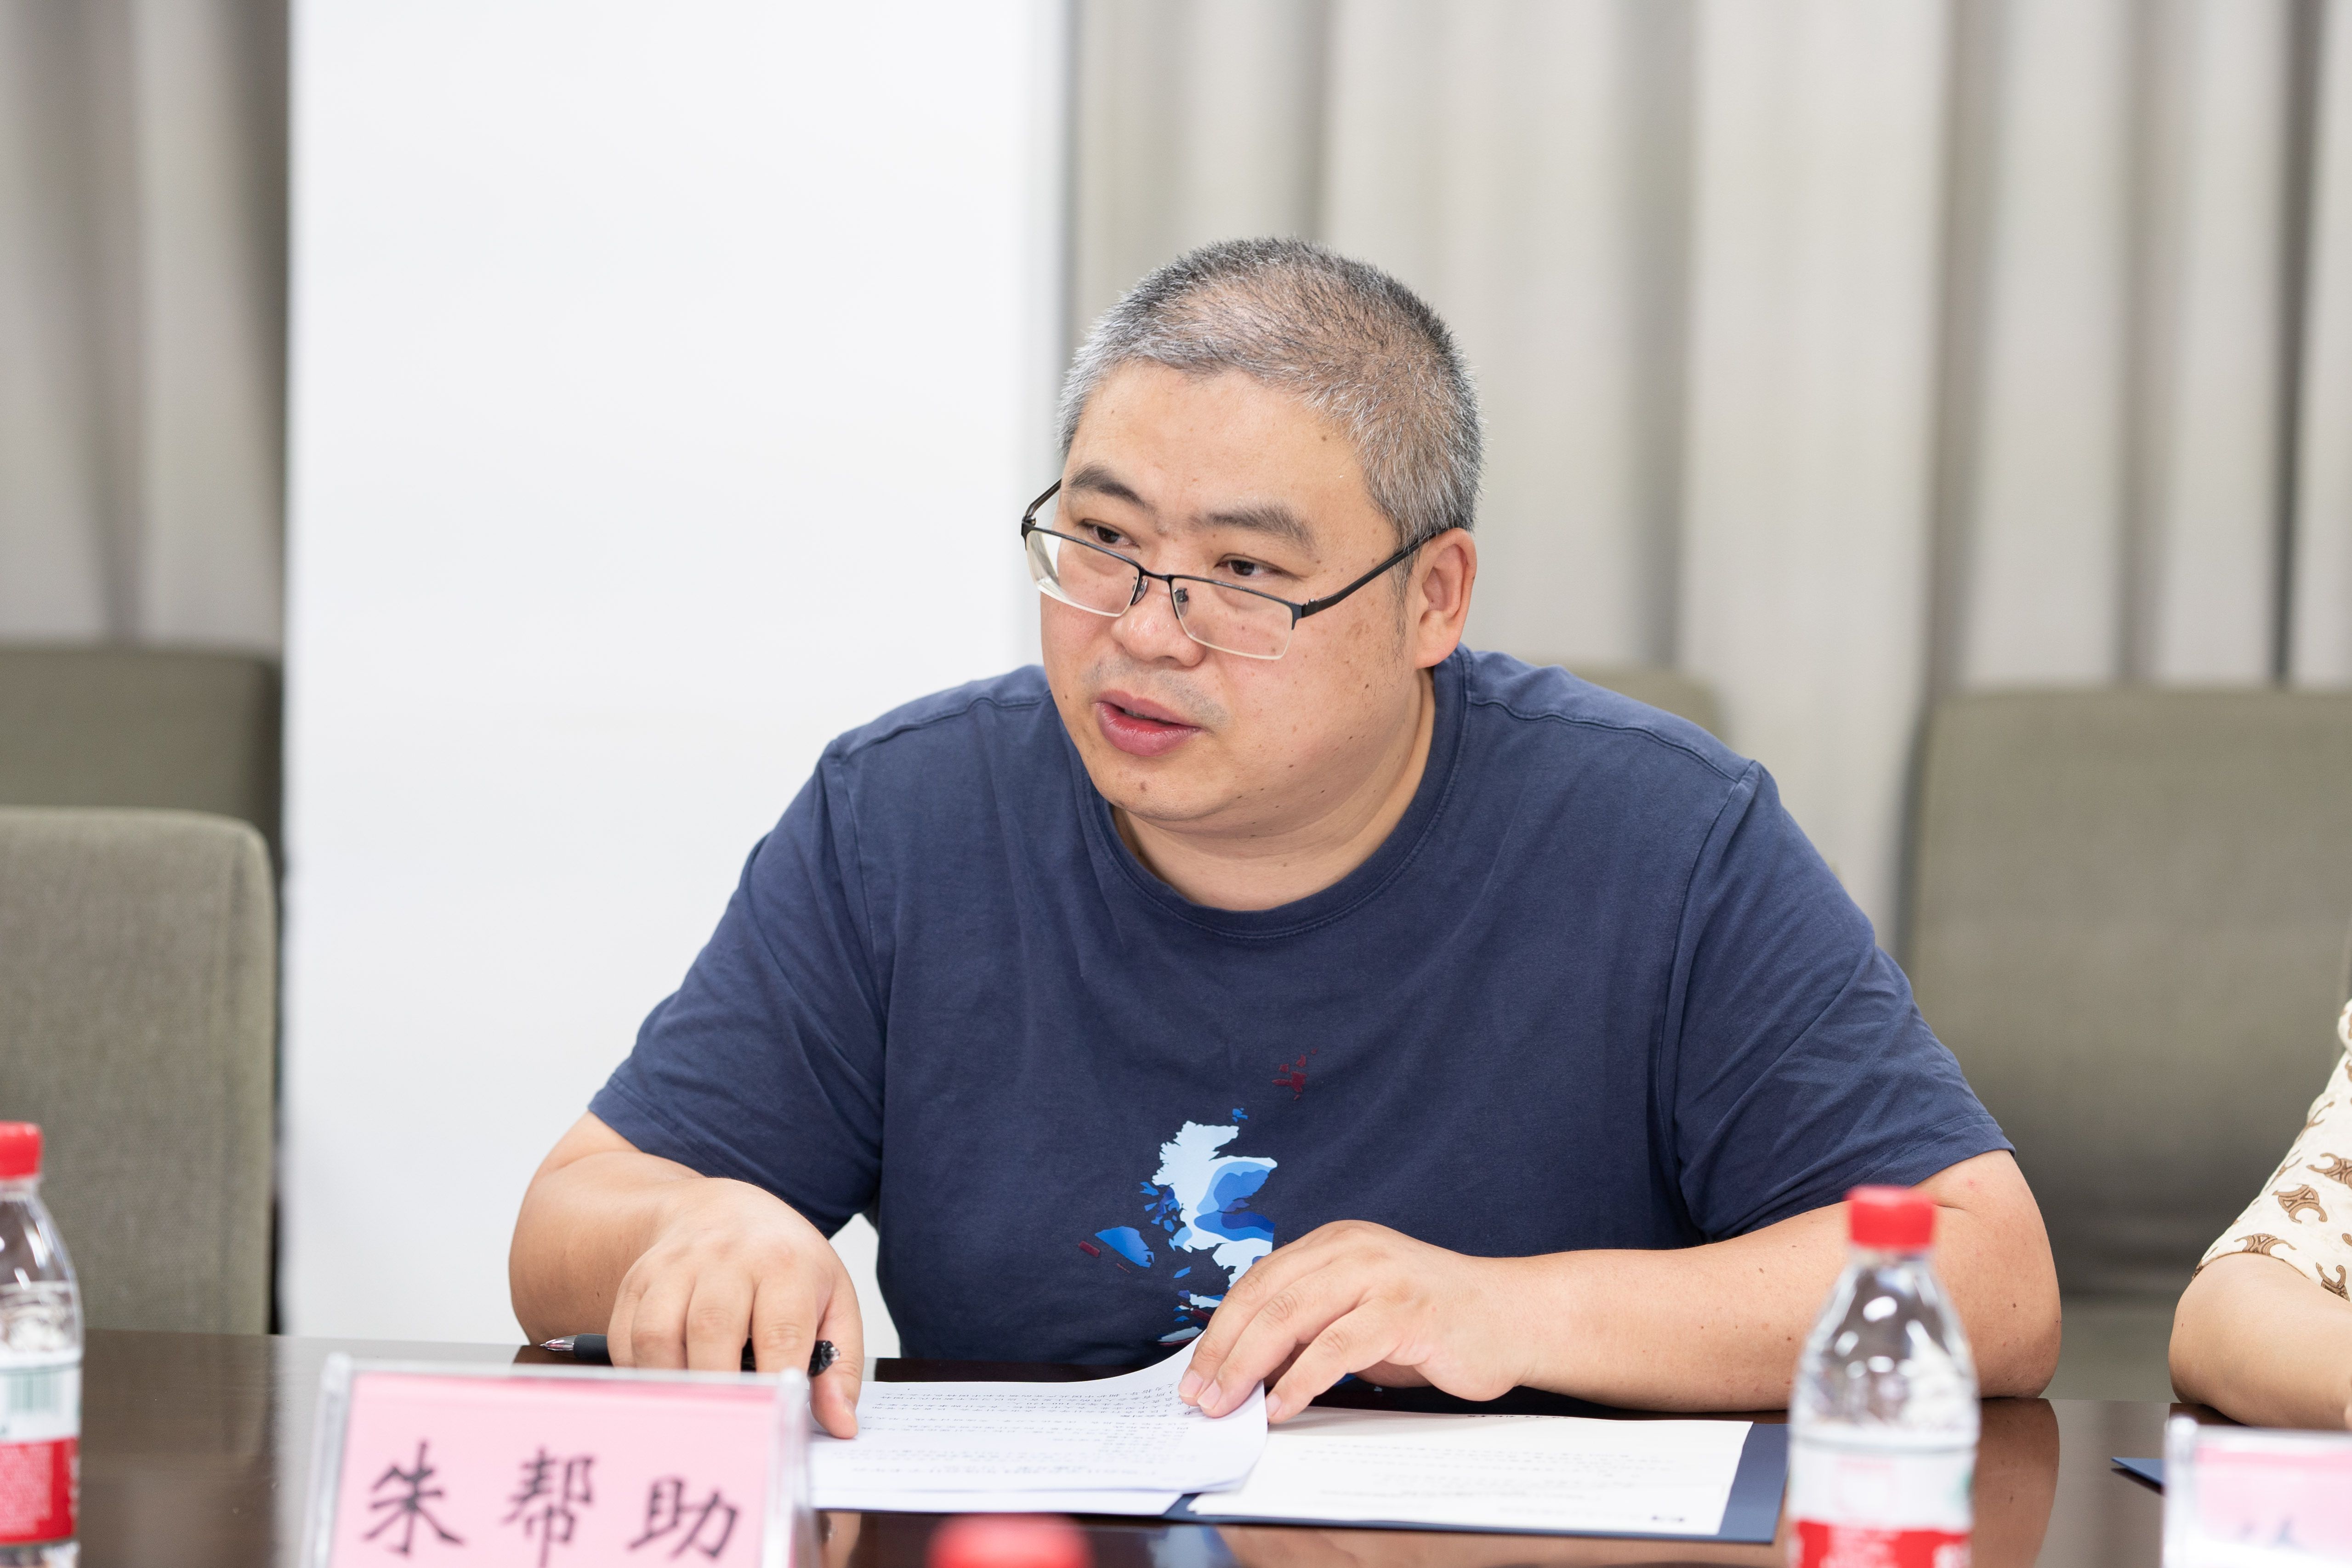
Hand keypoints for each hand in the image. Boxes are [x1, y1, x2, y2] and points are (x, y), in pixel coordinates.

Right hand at [605, 1176, 865, 1436]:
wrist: (723, 1211)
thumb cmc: (783, 1262)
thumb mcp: (833, 1299)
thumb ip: (840, 1365)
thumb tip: (840, 1424)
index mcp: (784, 1265)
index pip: (781, 1331)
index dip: (776, 1384)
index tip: (775, 1425)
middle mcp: (727, 1258)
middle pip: (712, 1330)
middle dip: (719, 1389)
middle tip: (728, 1431)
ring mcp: (676, 1266)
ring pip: (658, 1334)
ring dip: (672, 1385)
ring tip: (693, 1413)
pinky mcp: (638, 1280)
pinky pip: (626, 1336)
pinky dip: (639, 1372)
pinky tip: (664, 1386)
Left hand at [1176, 1221, 1531, 1422]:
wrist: (1511, 1317)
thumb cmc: (1433, 1323)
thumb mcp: (1359, 1316)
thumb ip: (1310, 1330)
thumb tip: (1247, 1371)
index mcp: (1334, 1242)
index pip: (1258, 1282)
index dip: (1220, 1329)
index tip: (1195, 1374)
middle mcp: (1352, 1248)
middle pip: (1265, 1298)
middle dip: (1223, 1352)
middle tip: (1200, 1397)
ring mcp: (1379, 1275)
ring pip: (1292, 1316)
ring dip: (1249, 1367)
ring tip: (1228, 1405)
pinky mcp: (1404, 1310)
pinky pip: (1336, 1346)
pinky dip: (1301, 1380)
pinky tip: (1282, 1406)